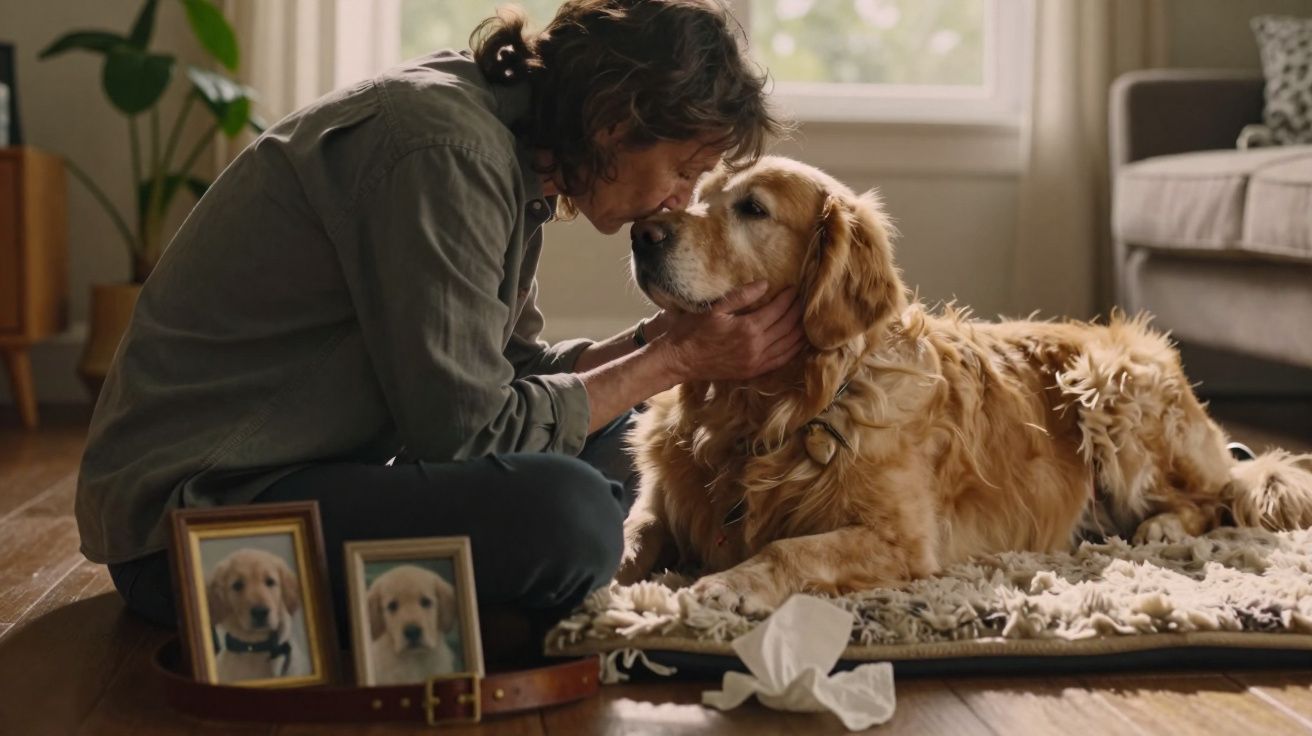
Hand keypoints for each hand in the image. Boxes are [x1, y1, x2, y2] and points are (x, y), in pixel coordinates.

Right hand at [655, 281, 806, 383]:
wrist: (680, 360)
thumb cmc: (693, 331)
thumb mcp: (715, 308)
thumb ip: (741, 296)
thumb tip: (765, 285)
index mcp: (748, 328)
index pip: (778, 310)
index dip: (789, 298)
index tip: (795, 288)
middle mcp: (757, 346)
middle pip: (787, 326)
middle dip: (797, 312)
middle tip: (803, 300)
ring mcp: (756, 361)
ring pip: (789, 344)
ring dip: (800, 331)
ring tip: (806, 318)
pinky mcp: (753, 371)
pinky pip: (781, 361)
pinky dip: (793, 350)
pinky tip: (799, 342)